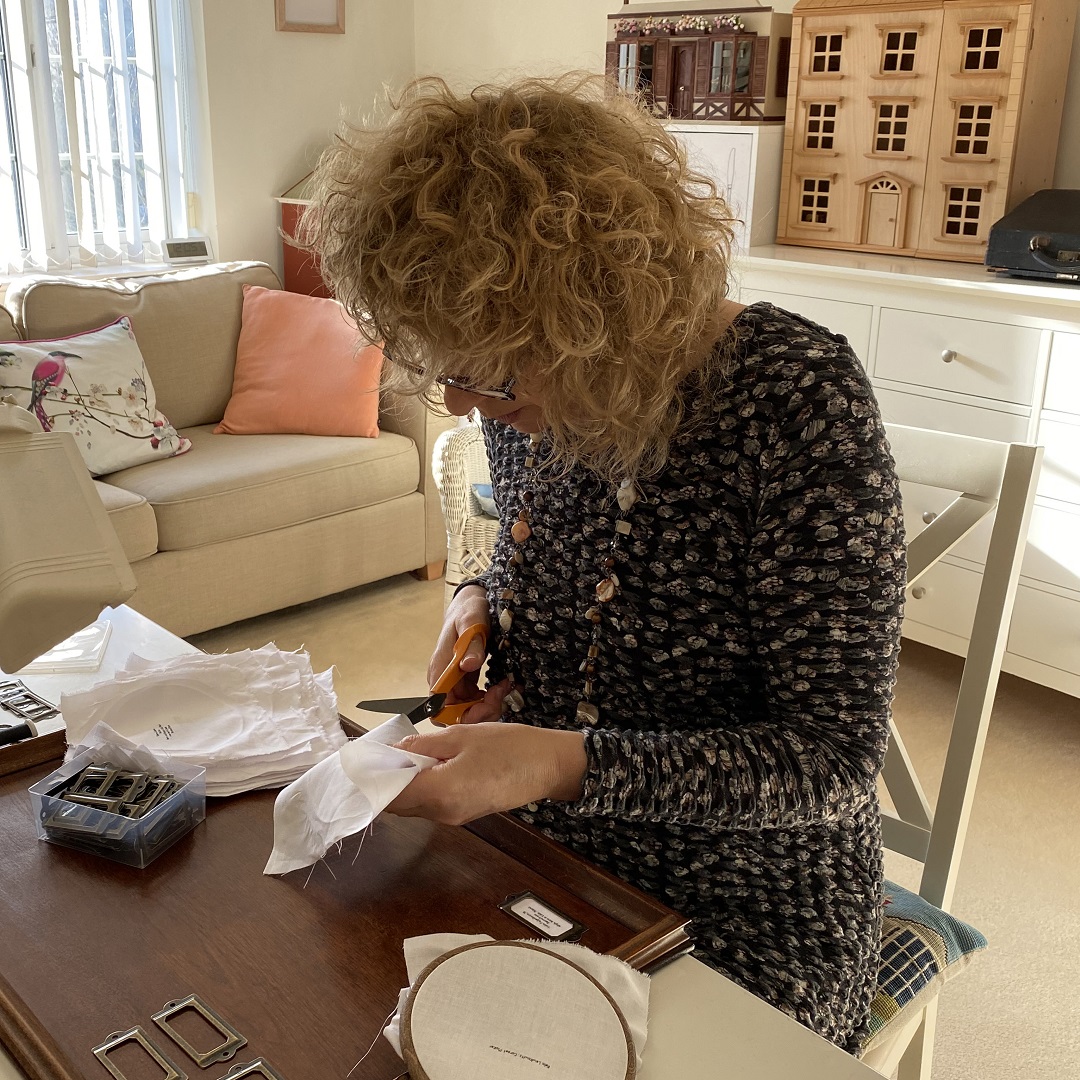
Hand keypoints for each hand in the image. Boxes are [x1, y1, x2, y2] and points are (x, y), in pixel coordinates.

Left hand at [386, 723, 586, 825]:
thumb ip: (422, 746)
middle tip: (379, 752)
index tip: (360, 758)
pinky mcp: (464, 814)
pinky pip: (430, 804)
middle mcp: (442, 813)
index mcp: (440, 793)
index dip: (371, 777)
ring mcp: (453, 817)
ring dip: (402, 784)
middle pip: (397, 804)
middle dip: (383, 781)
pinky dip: (420, 787)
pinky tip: (425, 765)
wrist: (549, 765)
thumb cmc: (509, 746)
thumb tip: (390, 752)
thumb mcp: (462, 736)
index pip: (389, 793)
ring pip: (412, 805)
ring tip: (402, 755)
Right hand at [430, 585, 490, 721]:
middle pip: (454, 714)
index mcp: (440, 667)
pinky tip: (501, 686)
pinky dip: (489, 698)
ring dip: (488, 705)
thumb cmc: (468, 610)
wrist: (471, 603)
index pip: (440, 707)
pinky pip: (474, 700)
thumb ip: (471, 644)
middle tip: (500, 695)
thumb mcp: (472, 622)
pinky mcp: (465, 679)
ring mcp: (454, 680)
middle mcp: (444, 678)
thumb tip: (468, 665)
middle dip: (480, 711)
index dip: (462, 714)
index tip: (485, 704)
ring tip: (504, 687)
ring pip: (466, 709)